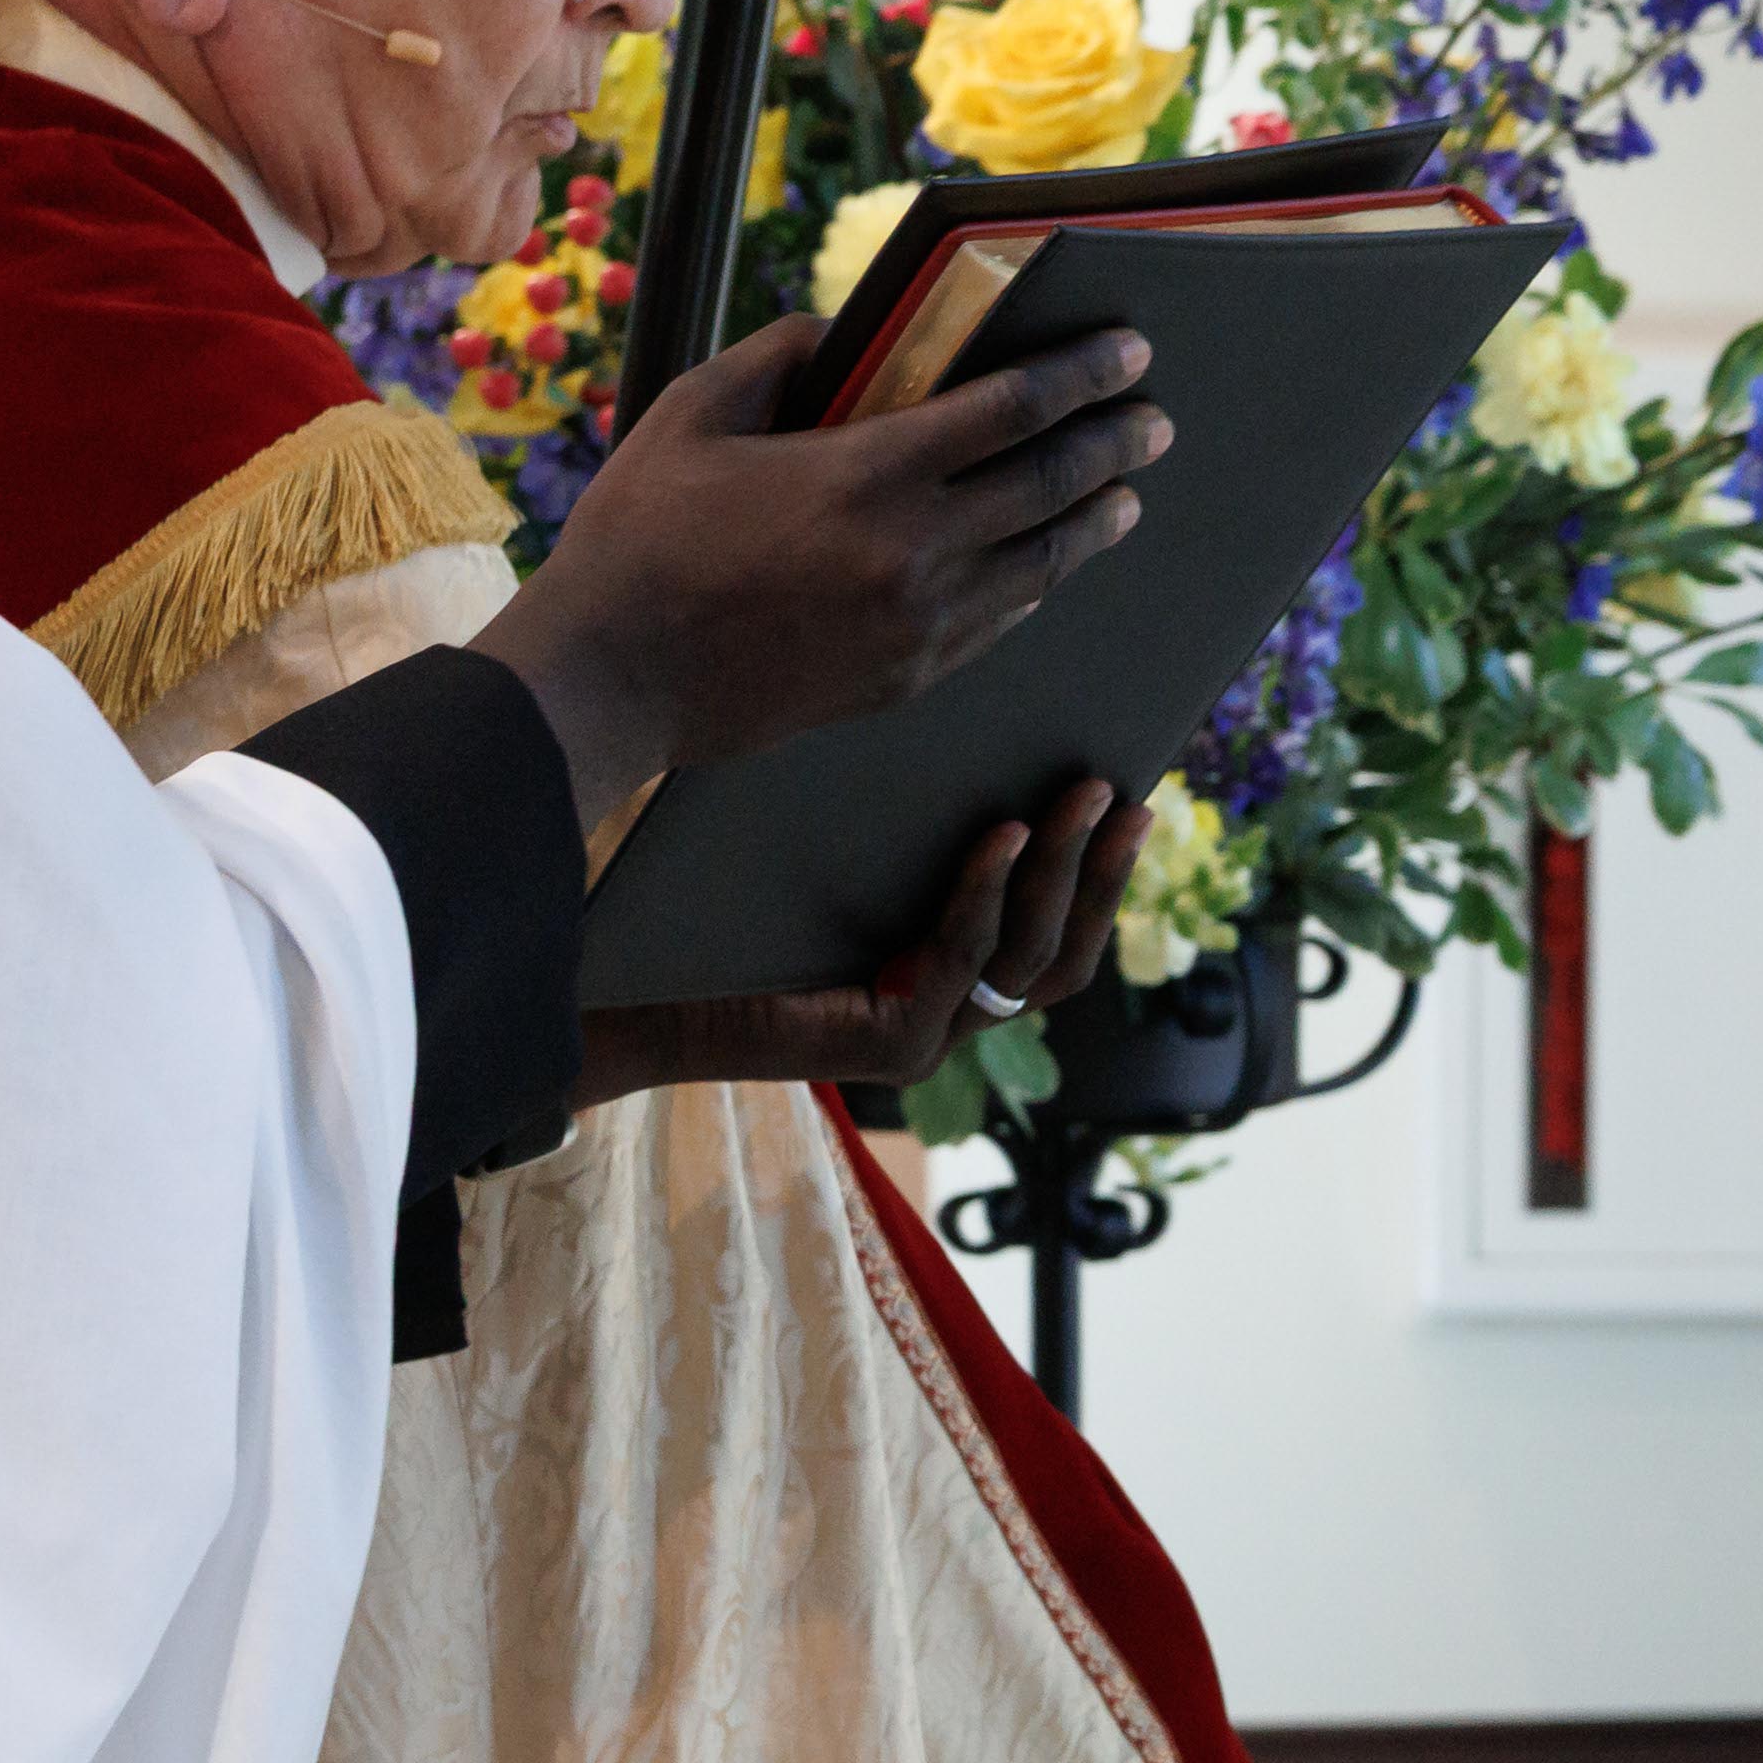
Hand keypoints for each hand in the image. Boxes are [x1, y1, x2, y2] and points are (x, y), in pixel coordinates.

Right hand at [490, 315, 1161, 799]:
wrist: (610, 682)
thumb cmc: (640, 537)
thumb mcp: (693, 413)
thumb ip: (779, 356)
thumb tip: (846, 334)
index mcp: (867, 474)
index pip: (1013, 409)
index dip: (1083, 375)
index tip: (1130, 351)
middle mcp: (913, 551)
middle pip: (1052, 486)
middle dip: (1116, 445)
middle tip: (1155, 422)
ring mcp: (919, 625)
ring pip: (1043, 564)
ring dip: (1095, 522)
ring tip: (1126, 496)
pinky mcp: (908, 678)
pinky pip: (1001, 623)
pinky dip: (1036, 585)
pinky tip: (1048, 567)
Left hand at [566, 782, 1136, 1109]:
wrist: (626, 985)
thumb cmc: (720, 910)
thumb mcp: (833, 851)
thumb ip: (901, 822)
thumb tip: (968, 714)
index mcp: (945, 974)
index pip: (1058, 929)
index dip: (1106, 869)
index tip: (1135, 788)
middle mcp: (949, 1014)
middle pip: (1067, 951)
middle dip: (1105, 869)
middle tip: (1126, 790)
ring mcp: (925, 1038)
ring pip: (1030, 959)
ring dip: (1065, 874)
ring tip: (1080, 798)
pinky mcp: (887, 1049)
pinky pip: (962, 965)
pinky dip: (988, 898)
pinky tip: (1001, 836)